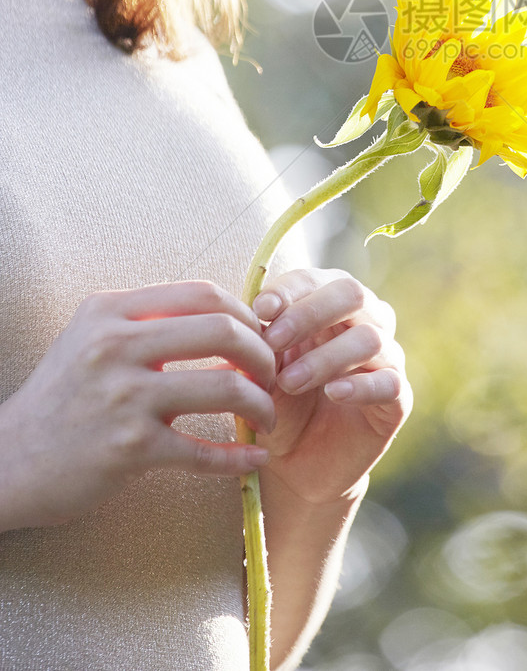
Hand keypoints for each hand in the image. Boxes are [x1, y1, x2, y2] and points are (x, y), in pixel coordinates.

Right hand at [0, 281, 276, 530]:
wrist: (7, 461)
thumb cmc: (60, 399)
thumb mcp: (90, 338)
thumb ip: (145, 322)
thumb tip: (221, 318)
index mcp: (111, 313)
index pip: (202, 293)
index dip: (245, 311)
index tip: (260, 333)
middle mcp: (118, 347)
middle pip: (223, 332)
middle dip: (263, 354)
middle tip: (273, 375)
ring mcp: (124, 398)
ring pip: (225, 388)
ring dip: (261, 405)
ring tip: (268, 417)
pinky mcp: (130, 450)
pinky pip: (204, 452)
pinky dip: (239, 458)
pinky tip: (255, 460)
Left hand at [252, 268, 411, 504]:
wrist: (297, 463)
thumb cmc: (279, 402)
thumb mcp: (262, 368)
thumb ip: (258, 341)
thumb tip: (247, 316)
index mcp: (330, 303)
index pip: (316, 279)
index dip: (289, 290)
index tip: (259, 309)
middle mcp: (366, 321)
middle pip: (352, 294)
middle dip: (309, 313)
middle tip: (274, 341)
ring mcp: (386, 358)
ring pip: (369, 338)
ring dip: (325, 357)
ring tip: (289, 382)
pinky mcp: (398, 398)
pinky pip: (390, 383)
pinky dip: (360, 385)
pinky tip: (333, 393)